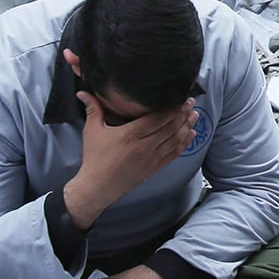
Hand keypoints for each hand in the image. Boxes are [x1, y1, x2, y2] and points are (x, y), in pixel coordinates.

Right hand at [64, 94, 201, 228]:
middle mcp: (145, 146)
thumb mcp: (92, 131)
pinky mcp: (154, 168)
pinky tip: (191, 134)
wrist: (98, 187)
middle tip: (191, 102)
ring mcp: (151, 158)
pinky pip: (174, 154)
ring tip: (195, 115)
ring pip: (175, 140)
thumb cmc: (95, 158)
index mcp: (131, 134)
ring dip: (187, 127)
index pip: (158, 118)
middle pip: (170, 127)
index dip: (172, 108)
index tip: (181, 98)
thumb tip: (83, 91)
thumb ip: (93, 109)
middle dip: (183, 114)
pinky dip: (184, 143)